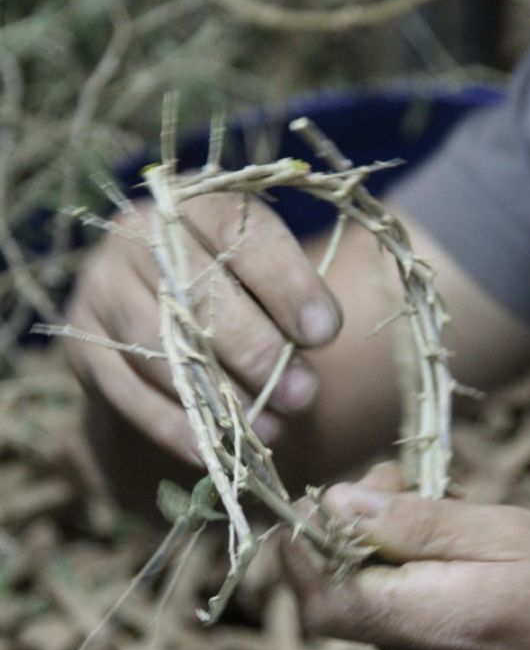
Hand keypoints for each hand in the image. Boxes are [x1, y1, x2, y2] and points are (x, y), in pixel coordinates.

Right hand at [67, 195, 341, 464]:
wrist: (156, 304)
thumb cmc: (234, 287)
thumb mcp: (264, 272)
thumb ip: (289, 297)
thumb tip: (316, 336)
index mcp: (195, 201)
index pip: (240, 232)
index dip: (287, 284)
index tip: (324, 334)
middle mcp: (138, 233)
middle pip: (198, 294)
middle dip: (258, 352)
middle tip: (303, 396)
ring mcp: (102, 287)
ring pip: (161, 346)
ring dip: (219, 395)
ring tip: (269, 429)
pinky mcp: (84, 343)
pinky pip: (127, 392)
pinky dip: (173, 425)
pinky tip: (212, 448)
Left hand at [283, 471, 529, 649]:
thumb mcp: (513, 533)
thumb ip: (418, 525)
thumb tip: (336, 504)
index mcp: (447, 625)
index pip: (329, 603)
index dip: (299, 559)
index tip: (301, 513)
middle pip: (360, 612)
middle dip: (367, 552)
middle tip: (409, 497)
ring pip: (390, 637)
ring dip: (404, 590)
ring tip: (466, 559)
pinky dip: (428, 630)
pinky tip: (482, 613)